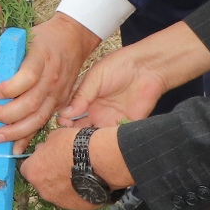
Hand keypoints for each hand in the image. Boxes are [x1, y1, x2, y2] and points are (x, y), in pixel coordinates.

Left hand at [0, 15, 100, 142]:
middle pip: (31, 103)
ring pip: (38, 118)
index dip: (10, 88)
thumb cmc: (44, 39)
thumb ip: (9, 61)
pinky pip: (43, 122)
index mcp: (41, 58)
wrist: (73, 39)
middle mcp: (52, 78)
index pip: (28, 77)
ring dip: (16, 131)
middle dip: (8, 115)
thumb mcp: (24, 40)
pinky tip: (16, 148)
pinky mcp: (61, 102)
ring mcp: (58, 93)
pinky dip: (29, 136)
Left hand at [21, 126, 133, 209]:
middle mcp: (42, 190)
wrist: (100, 161)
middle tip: (64, 164)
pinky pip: (72, 199)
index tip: (46, 157)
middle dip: (50, 174)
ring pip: (57, 192)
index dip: (37, 162)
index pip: (27, 169)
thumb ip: (45, 147)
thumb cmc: (74, 145)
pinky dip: (77, 192)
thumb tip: (43, 149)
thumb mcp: (54, 136)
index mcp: (32, 172)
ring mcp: (58, 201)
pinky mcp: (75, 208)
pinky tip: (87, 180)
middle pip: (42, 182)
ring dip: (63, 184)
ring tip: (79, 172)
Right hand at [61, 23, 209, 127]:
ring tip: (85, 138)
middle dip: (72, 133)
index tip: (62, 122)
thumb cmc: (119, 66)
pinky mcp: (124, 127)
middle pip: (78, 128)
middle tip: (71, 134)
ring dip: (88, 141)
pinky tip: (100, 141)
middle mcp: (95, 112)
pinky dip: (105, 143)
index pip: (69, 114)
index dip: (64, 120)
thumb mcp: (95, 78)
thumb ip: (80, 96)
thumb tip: (64, 114)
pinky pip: (112, 140)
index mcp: (85, 99)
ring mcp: (109, 121)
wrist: (147, 68)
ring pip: (94, 137)